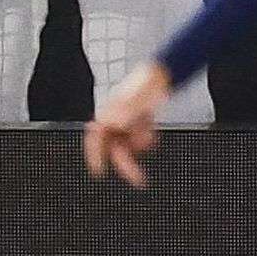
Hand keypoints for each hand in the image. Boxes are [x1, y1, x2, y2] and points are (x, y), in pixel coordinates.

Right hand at [81, 60, 169, 188]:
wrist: (162, 75)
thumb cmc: (147, 84)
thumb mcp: (138, 101)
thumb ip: (126, 112)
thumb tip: (115, 123)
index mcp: (109, 114)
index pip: (94, 140)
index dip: (94, 157)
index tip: (99, 172)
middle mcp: (115, 120)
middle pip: (114, 148)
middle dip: (126, 164)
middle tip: (139, 180)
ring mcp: (126, 121)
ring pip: (127, 144)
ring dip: (138, 147)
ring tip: (150, 140)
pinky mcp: (137, 122)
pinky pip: (138, 138)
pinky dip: (145, 139)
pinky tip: (152, 135)